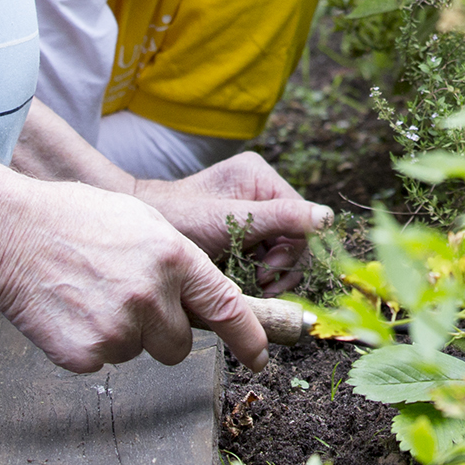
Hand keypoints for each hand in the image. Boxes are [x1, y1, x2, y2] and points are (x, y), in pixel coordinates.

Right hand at [0, 177, 268, 372]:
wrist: (9, 234)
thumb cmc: (76, 220)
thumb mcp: (143, 221)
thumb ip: (179, 260)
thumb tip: (205, 295)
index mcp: (173, 257)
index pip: (226, 307)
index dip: (249, 337)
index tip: (261, 357)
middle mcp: (151, 295)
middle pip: (180, 344)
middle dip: (163, 332)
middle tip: (128, 301)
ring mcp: (117, 328)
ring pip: (139, 352)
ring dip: (123, 334)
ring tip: (91, 295)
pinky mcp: (85, 354)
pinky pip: (103, 361)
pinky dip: (90, 344)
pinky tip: (70, 311)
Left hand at [135, 153, 331, 296]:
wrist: (137, 238)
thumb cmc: (176, 220)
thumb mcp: (230, 221)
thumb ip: (279, 218)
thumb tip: (327, 217)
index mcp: (260, 178)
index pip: (301, 217)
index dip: (291, 249)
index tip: (265, 271)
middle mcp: (260, 193)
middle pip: (294, 236)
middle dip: (279, 265)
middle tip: (258, 283)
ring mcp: (250, 215)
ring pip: (280, 252)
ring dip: (267, 274)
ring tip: (247, 286)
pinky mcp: (240, 236)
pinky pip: (262, 259)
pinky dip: (254, 276)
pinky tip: (238, 283)